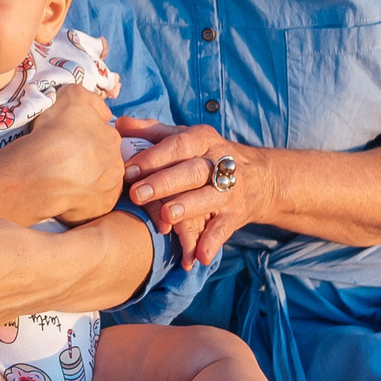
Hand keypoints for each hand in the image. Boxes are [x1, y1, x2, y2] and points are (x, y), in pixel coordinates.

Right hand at [15, 84, 126, 225]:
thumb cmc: (54, 132)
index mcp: (112, 137)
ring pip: (100, 184)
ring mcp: (109, 190)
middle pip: (104, 162)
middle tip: (66, 163)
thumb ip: (91, 100)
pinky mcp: (99, 210)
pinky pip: (91, 206)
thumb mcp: (73, 96)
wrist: (39, 172)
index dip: (86, 139)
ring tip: (62, 181)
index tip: (70, 143)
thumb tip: (103, 111)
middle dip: (89, 162)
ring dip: (86, 183)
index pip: (104, 137)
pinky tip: (62, 196)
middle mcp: (118, 164)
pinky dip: (80, 202)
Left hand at [116, 119, 269, 266]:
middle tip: (137, 195)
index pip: (177, 146)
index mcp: (202, 141)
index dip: (153, 157)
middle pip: (191, 172)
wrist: (261, 177)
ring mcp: (229, 191)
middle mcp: (218, 163)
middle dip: (164, 183)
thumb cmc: (207, 155)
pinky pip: (223, 230)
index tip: (128, 169)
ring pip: (208, 198)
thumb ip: (152, 131)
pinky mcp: (234, 215)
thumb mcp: (185, 137)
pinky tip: (199, 256)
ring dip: (188, 207)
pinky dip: (212, 243)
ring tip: (167, 216)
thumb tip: (120, 123)